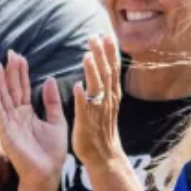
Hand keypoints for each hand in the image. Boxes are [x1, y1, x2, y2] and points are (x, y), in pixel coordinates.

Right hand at [0, 51, 67, 186]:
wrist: (48, 173)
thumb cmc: (52, 151)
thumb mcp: (57, 121)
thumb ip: (52, 101)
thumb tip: (49, 79)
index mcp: (28, 113)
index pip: (23, 88)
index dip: (21, 72)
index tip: (20, 56)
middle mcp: (17, 116)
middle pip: (11, 89)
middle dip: (9, 72)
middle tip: (9, 53)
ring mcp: (10, 124)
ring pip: (3, 99)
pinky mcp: (7, 134)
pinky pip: (0, 115)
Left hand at [72, 34, 123, 166]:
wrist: (104, 156)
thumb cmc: (102, 129)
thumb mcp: (106, 103)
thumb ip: (104, 85)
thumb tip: (102, 65)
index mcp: (111, 95)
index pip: (113, 69)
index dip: (110, 52)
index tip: (107, 34)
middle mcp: (107, 101)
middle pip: (106, 74)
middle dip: (101, 55)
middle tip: (95, 37)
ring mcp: (98, 112)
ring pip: (97, 89)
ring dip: (92, 72)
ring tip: (87, 56)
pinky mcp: (87, 124)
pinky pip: (85, 109)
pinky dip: (82, 98)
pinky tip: (77, 86)